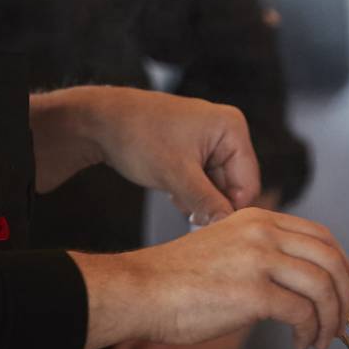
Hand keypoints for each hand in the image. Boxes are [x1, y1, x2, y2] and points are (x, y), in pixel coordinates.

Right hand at [74, 208, 348, 348]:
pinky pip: (302, 313)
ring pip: (322, 287)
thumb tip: (294, 282)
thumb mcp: (224, 246)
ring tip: (321, 340)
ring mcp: (259, 259)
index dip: (342, 265)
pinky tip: (299, 343)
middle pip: (330, 258)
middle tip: (343, 320)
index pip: (320, 235)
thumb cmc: (175, 278)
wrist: (141, 289)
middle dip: (344, 294)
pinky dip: (310, 332)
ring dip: (331, 319)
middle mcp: (263, 232)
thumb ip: (258, 253)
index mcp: (257, 218)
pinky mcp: (253, 292)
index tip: (347, 290)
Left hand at [86, 88, 260, 224]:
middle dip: (210, 203)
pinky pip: (204, 181)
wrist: (101, 122)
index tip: (207, 226)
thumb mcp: (176, 175)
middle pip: (234, 186)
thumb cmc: (138, 137)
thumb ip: (207, 202)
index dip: (230, 209)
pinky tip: (171, 189)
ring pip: (217, 187)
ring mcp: (211, 140)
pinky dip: (190, 191)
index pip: (248, 184)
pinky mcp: (195, 149)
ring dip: (197, 199)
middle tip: (184, 210)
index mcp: (232, 128)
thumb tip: (229, 227)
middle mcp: (227, 131)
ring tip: (174, 193)